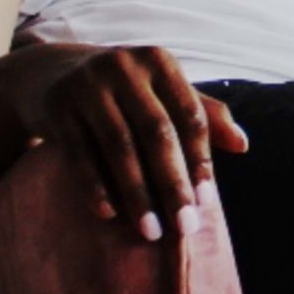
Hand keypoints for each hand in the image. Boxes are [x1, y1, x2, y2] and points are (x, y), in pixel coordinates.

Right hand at [0, 39, 250, 241]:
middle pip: (157, 133)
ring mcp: (88, 84)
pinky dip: (96, 186)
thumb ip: (203, 115)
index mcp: (159, 62)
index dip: (200, 161)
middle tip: (185, 227)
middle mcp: (124, 67)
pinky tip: (109, 215)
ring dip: (137, 193)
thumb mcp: (161, 94)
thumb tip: (243, 145)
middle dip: (173, 184)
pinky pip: (80, 153)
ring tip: (150, 231)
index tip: (207, 203)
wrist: (50, 74)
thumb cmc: (122, 92)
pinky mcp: (58, 106)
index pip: (189, 116)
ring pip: (119, 146)